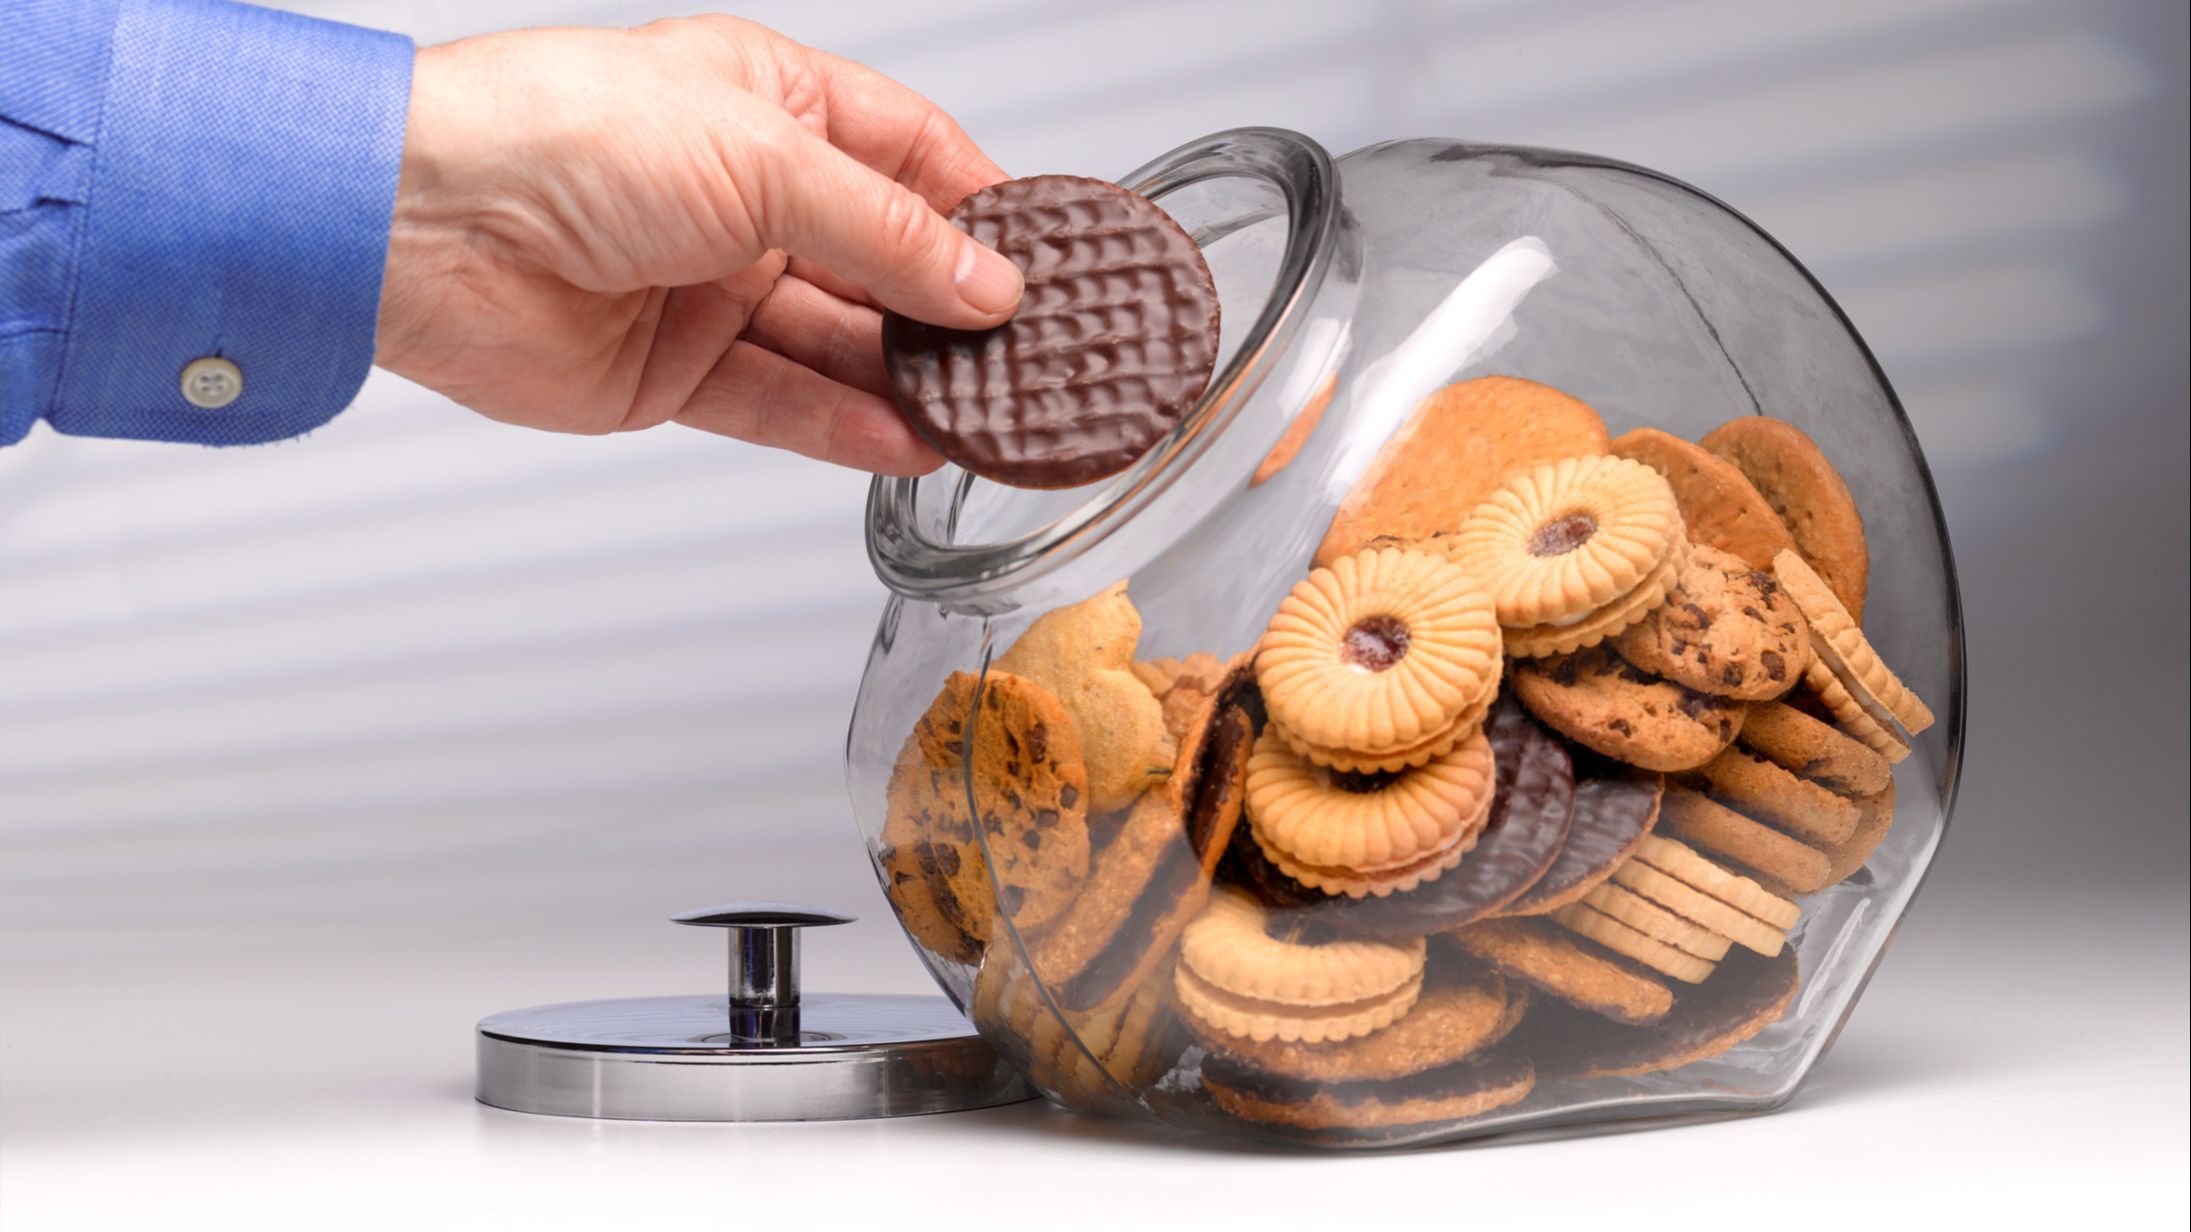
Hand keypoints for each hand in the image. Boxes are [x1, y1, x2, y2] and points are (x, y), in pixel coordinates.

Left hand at [373, 16, 1021, 474]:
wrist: (422, 227)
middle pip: (880, 260)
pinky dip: (843, 426)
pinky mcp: (672, 369)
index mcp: (767, 100)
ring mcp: (708, 284)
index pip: (909, 154)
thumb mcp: (761, 158)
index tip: (1044, 258)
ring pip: (837, 342)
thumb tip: (982, 281)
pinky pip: (780, 401)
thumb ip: (884, 233)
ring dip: (907, 381)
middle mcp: (742, 193)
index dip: (980, 206)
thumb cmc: (557, 133)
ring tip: (981, 413)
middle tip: (1025, 355)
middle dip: (951, 310)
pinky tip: (905, 441)